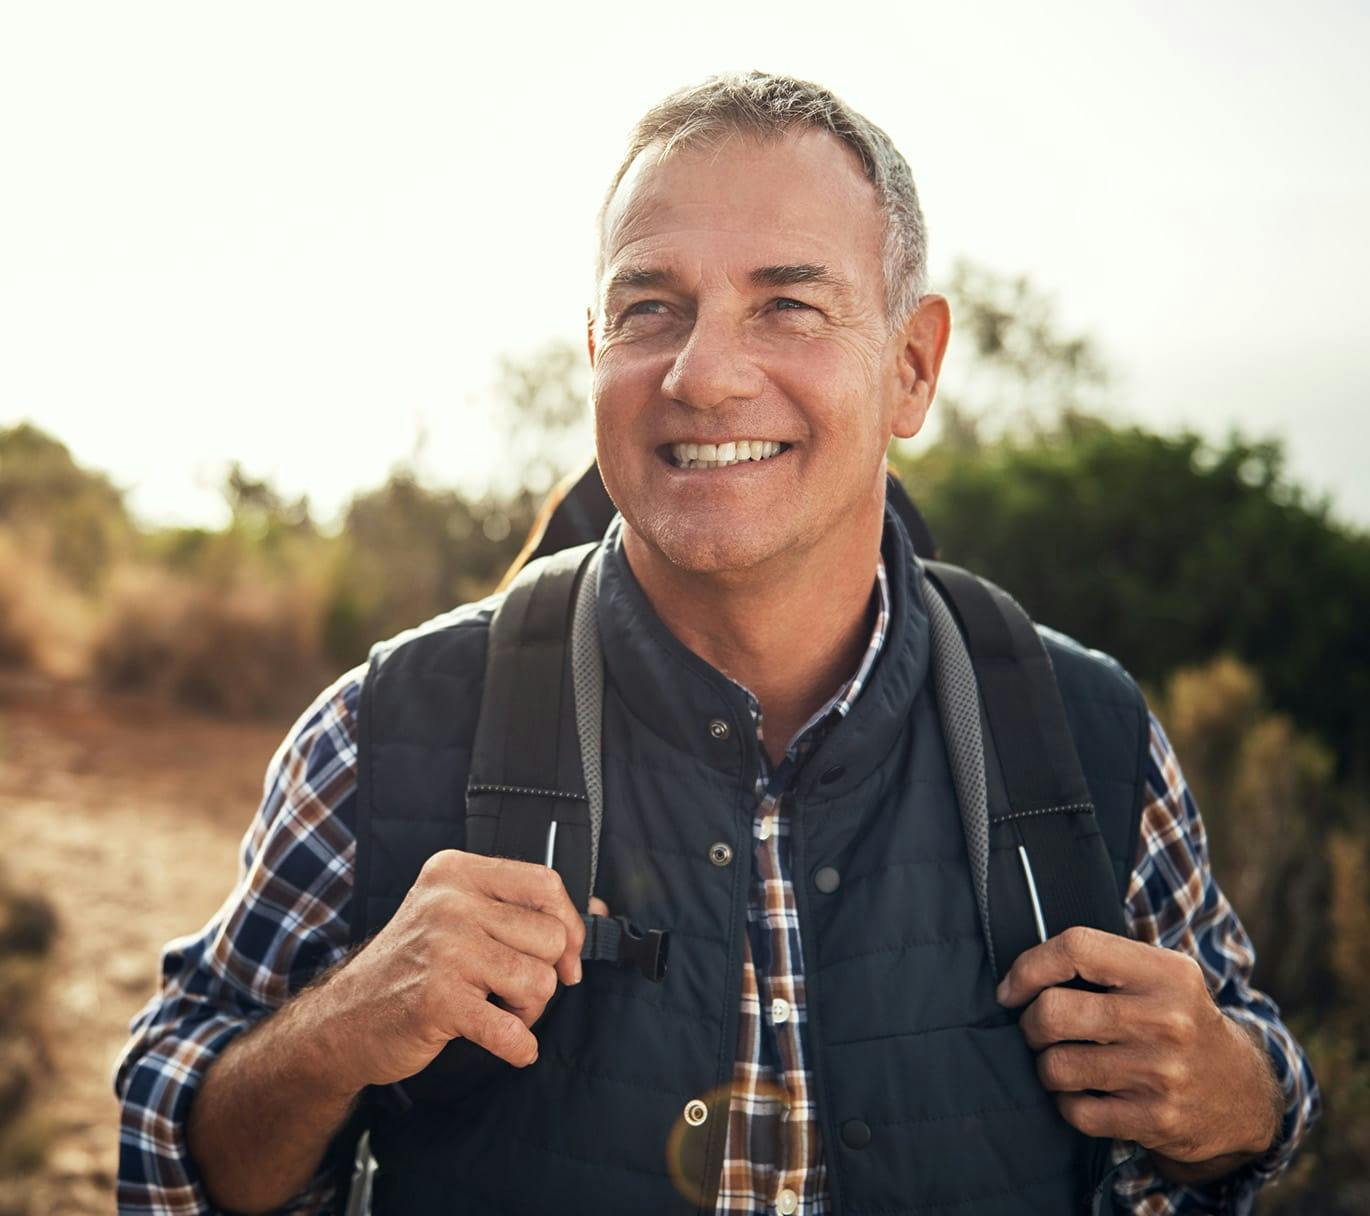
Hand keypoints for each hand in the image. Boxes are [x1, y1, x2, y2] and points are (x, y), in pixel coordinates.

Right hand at [325, 849, 608, 1083]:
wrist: (344, 1020)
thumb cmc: (413, 966)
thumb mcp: (458, 915)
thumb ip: (523, 908)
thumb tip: (599, 910)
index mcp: (456, 872)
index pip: (545, 883)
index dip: (568, 923)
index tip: (567, 955)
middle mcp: (450, 902)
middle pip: (548, 936)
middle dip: (544, 973)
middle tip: (514, 989)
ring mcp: (444, 949)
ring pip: (539, 981)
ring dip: (529, 1009)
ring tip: (499, 1009)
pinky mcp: (439, 1000)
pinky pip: (513, 1030)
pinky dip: (520, 1047)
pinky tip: (509, 1045)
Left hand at [995, 926, 1280, 1173]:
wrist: (1242, 1092)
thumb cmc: (1178, 1020)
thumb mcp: (1159, 975)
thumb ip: (1102, 962)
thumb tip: (1019, 972)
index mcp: (1165, 972)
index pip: (1076, 948)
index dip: (1028, 967)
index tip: (1011, 990)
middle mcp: (1166, 1019)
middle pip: (1053, 1012)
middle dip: (1029, 1024)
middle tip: (1037, 1029)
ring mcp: (1161, 1073)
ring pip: (1056, 1066)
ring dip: (1046, 1066)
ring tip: (1062, 1061)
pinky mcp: (1156, 1120)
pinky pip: (1076, 1112)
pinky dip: (1066, 1103)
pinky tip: (1082, 1093)